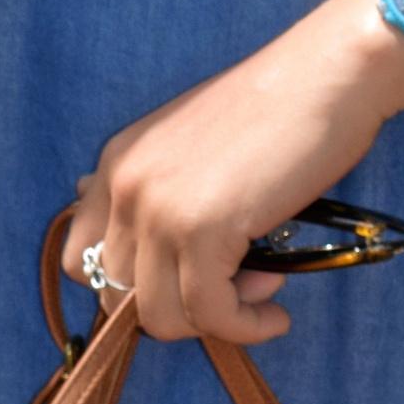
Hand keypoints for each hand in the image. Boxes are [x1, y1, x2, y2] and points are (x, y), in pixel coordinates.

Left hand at [68, 0, 403, 345]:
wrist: (324, 76)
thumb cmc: (274, 112)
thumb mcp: (190, 147)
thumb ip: (157, 193)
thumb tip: (135, 251)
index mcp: (115, 163)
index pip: (79, 261)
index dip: (128, 289)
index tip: (183, 282)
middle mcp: (123, 185)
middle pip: (117, 299)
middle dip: (177, 309)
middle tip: (233, 287)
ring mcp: (157, 208)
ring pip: (160, 317)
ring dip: (214, 321)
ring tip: (260, 290)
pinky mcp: (201, 229)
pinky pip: (210, 313)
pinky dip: (245, 327)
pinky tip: (275, 314)